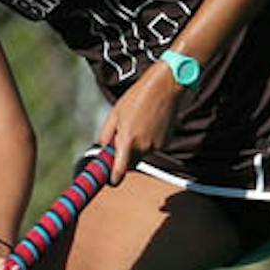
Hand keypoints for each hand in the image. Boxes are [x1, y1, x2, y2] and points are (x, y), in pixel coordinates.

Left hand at [97, 61, 183, 184]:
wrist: (165, 87)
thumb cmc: (136, 98)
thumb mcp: (114, 114)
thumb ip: (106, 135)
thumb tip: (103, 149)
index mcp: (128, 141)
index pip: (120, 170)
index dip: (113, 178)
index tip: (110, 182)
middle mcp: (144, 147)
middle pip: (130, 162)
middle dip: (124, 157)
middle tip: (121, 137)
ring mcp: (157, 145)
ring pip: (142, 154)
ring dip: (136, 146)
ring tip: (138, 122)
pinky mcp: (166, 142)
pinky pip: (152, 147)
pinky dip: (148, 140)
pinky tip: (149, 123)